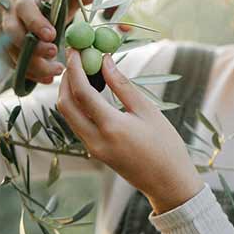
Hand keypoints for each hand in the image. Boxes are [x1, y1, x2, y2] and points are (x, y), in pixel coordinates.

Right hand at [1, 0, 98, 84]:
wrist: (33, 14)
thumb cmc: (49, 6)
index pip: (24, 8)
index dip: (36, 22)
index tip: (53, 35)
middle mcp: (9, 16)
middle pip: (13, 33)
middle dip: (33, 46)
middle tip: (54, 53)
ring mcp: (4, 35)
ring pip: (13, 52)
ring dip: (33, 64)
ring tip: (56, 70)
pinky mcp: (6, 51)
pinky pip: (14, 65)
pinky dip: (31, 74)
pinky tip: (47, 78)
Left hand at [57, 49, 203, 213]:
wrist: (168, 184)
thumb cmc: (166, 145)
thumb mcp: (147, 111)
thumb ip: (122, 86)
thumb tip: (104, 61)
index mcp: (110, 127)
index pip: (81, 92)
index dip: (75, 68)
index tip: (75, 49)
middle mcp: (94, 139)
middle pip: (65, 104)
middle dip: (66, 79)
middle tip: (74, 58)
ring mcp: (90, 147)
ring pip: (67, 114)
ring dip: (68, 91)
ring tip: (82, 70)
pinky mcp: (92, 151)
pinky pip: (76, 123)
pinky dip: (76, 104)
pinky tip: (88, 90)